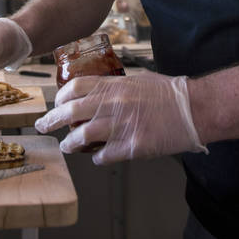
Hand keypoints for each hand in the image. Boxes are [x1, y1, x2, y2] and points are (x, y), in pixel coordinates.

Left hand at [34, 73, 207, 164]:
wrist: (194, 108)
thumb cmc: (170, 94)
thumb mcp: (138, 80)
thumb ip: (116, 87)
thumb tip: (99, 93)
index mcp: (115, 85)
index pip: (76, 87)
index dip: (60, 96)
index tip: (55, 103)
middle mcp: (114, 103)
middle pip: (71, 111)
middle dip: (51, 119)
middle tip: (43, 125)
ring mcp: (122, 125)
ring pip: (82, 136)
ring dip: (71, 143)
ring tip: (67, 146)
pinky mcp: (133, 146)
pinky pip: (105, 155)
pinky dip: (97, 157)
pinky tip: (98, 157)